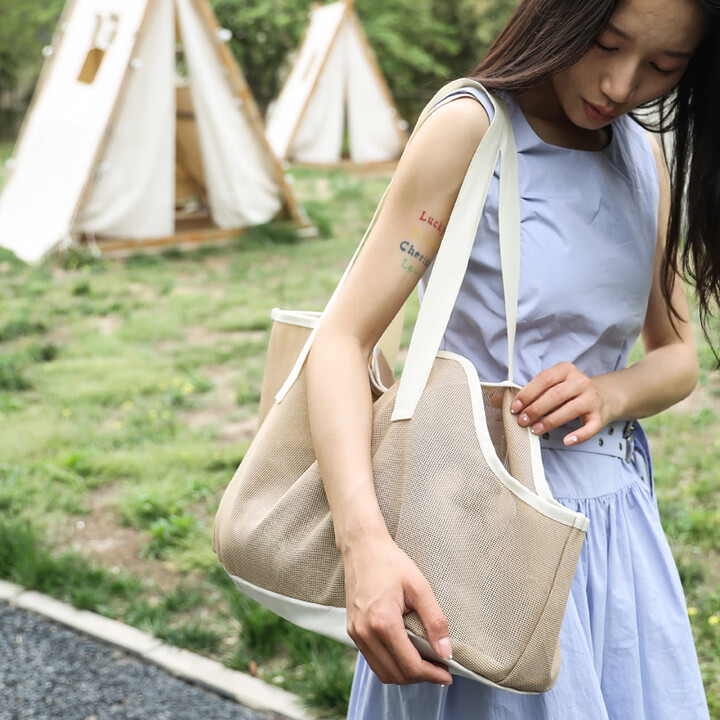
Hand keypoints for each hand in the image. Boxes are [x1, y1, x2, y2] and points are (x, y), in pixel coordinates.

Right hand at [341, 530, 452, 685]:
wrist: (362, 547)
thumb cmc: (391, 563)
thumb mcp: (419, 587)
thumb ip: (435, 621)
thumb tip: (446, 653)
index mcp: (383, 622)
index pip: (411, 665)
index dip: (432, 675)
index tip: (448, 674)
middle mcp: (365, 633)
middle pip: (396, 675)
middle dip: (421, 678)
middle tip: (439, 670)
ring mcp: (356, 633)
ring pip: (382, 672)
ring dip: (405, 675)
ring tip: (424, 665)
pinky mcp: (352, 630)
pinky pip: (372, 660)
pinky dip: (390, 664)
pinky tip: (405, 654)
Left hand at [510, 362, 609, 444]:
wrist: (604, 396)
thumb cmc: (567, 391)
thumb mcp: (551, 385)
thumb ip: (528, 392)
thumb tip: (496, 400)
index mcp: (565, 370)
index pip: (544, 379)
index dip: (528, 393)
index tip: (514, 408)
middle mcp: (581, 382)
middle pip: (556, 395)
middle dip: (536, 409)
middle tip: (522, 421)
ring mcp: (592, 398)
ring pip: (570, 410)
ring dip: (550, 421)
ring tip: (534, 430)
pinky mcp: (599, 416)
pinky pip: (590, 427)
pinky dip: (578, 435)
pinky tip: (566, 441)